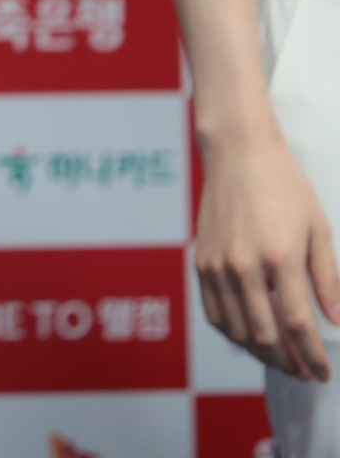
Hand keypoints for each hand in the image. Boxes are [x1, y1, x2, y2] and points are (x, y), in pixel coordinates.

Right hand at [197, 132, 339, 378]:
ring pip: (237, 330)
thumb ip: (328, 280)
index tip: (323, 373)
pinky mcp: (202, 262)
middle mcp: (243, 266)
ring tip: (281, 361)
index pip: (298, 324)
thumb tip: (338, 321)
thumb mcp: (318, 230)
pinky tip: (250, 338)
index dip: (313, 356)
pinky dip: (232, 333)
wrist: (237, 154)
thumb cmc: (282, 186)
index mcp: (279, 257)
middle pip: (265, 335)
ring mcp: (217, 266)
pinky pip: (214, 312)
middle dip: (289, 362)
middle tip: (305, 373)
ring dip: (261, 354)